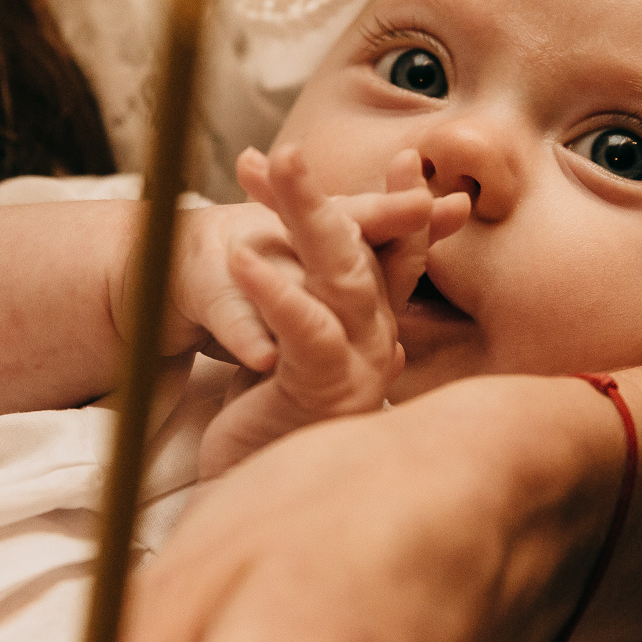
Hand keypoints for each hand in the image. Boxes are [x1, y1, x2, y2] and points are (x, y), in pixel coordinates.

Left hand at [196, 146, 468, 477]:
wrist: (259, 495)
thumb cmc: (274, 421)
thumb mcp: (291, 346)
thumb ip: (303, 298)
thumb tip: (283, 240)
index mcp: (373, 322)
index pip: (391, 247)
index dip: (394, 201)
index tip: (400, 153)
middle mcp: (378, 338)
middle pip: (366, 248)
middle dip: (330, 191)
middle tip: (294, 145)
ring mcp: (358, 364)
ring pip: (341, 274)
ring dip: (306, 215)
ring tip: (275, 165)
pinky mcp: (323, 391)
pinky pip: (304, 330)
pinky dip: (274, 290)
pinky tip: (242, 256)